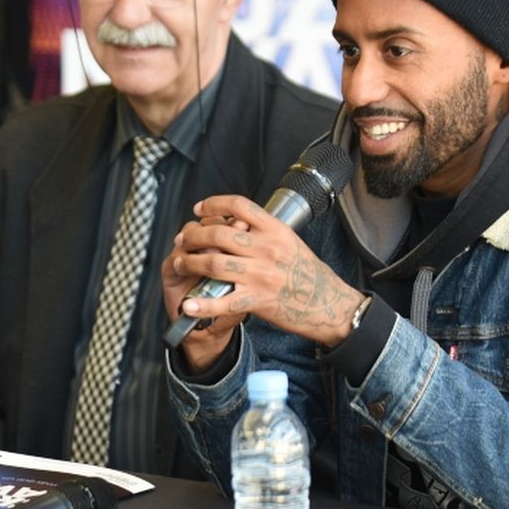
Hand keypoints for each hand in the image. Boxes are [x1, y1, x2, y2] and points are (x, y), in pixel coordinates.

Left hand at [167, 194, 363, 364]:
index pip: (239, 205)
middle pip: (219, 233)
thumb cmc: (308, 272)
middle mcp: (267, 249)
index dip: (214, 204)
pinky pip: (223, 301)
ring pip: (214, 262)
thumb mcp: (289, 240)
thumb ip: (263, 230)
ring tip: (180, 263)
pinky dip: (202, 304)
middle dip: (193, 235)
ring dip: (190, 262)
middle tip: (183, 238)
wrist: (327, 302)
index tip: (200, 209)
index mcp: (275, 230)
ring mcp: (261, 275)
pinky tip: (189, 304)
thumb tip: (235, 220)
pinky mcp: (257, 299)